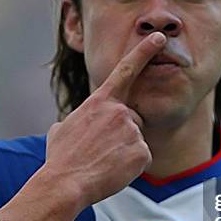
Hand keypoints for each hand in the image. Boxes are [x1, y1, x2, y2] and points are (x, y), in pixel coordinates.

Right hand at [44, 32, 166, 208]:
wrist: (65, 182)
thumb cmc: (61, 158)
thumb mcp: (61, 130)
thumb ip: (77, 120)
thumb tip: (74, 125)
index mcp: (100, 102)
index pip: (126, 70)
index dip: (145, 51)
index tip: (159, 38)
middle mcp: (119, 112)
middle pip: (133, 121)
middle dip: (121, 135)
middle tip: (101, 151)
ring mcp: (132, 131)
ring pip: (136, 142)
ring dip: (123, 153)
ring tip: (103, 162)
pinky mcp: (142, 151)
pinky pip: (141, 160)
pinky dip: (130, 168)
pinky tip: (113, 170)